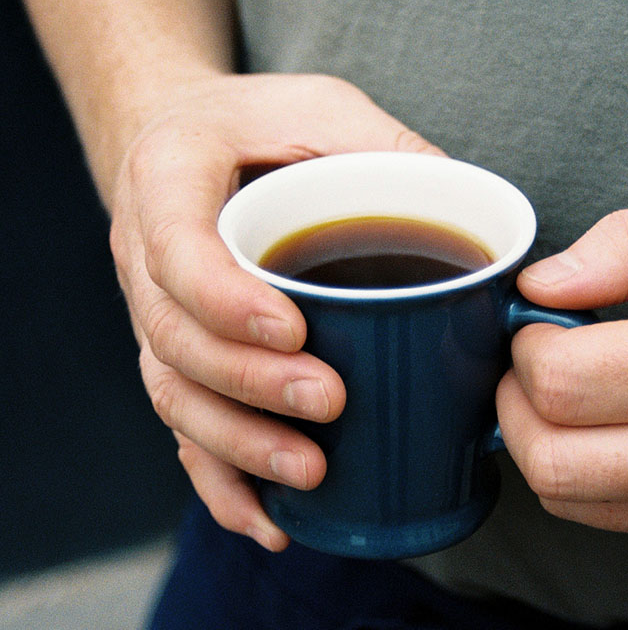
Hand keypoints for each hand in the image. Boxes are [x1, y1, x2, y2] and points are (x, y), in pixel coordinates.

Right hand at [109, 71, 442, 549]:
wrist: (187, 140)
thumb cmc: (259, 121)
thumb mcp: (322, 105)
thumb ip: (387, 147)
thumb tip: (482, 224)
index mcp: (166, 179)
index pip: (177, 249)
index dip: (227, 300)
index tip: (296, 330)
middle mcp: (143, 255)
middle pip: (176, 340)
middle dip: (251, 385)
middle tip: (329, 403)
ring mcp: (152, 315)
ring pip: (175, 395)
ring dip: (238, 445)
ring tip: (310, 473)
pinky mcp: (176, 359)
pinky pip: (181, 430)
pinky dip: (222, 484)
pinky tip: (271, 524)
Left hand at [496, 210, 627, 549]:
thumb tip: (544, 283)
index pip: (564, 382)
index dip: (528, 345)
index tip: (544, 319)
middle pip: (551, 459)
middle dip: (517, 402)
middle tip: (538, 360)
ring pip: (566, 499)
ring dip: (539, 444)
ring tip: (570, 393)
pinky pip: (607, 517)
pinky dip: (581, 475)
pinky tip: (607, 429)